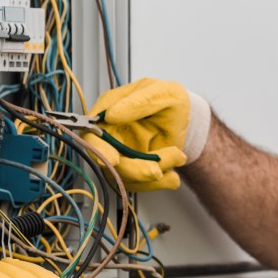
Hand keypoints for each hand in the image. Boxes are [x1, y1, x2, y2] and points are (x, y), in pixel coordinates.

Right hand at [83, 78, 210, 190]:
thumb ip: (139, 102)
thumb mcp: (163, 93)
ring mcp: (121, 153)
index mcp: (110, 109)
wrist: (185, 117)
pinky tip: (173, 177)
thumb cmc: (170, 99)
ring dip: (154, 172)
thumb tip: (111, 114)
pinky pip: (140, 184)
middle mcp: (111, 133)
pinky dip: (160, 182)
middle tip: (155, 171)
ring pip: (126, 176)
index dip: (98, 149)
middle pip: (108, 161)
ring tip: (178, 157)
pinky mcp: (134, 168)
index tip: (114, 159)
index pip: (92, 133)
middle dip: (132, 170)